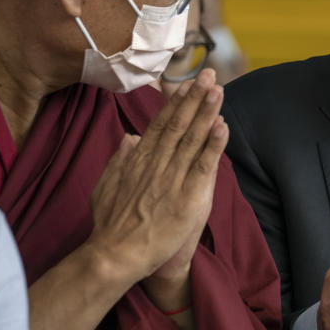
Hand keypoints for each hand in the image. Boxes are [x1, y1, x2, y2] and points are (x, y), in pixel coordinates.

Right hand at [85, 69, 227, 308]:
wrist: (114, 256)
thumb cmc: (110, 225)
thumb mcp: (106, 184)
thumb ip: (119, 159)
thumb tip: (130, 137)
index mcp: (138, 159)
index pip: (161, 124)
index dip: (177, 102)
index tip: (188, 83)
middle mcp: (156, 164)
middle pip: (179, 124)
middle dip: (195, 97)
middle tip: (209, 74)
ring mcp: (171, 180)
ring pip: (192, 140)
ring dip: (206, 113)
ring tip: (218, 90)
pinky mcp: (186, 198)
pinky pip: (203, 167)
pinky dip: (214, 146)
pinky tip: (222, 126)